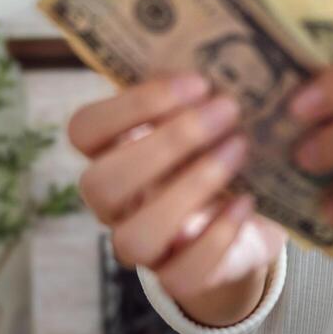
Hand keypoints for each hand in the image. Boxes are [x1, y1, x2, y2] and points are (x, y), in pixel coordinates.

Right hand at [67, 72, 287, 305]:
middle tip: (227, 110)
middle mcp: (115, 202)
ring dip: (191, 187)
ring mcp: (143, 246)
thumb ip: (193, 90)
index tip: (197, 82)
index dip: (134, 104)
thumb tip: (213, 55)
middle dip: (167, 143)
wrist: (248, 214)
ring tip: (240, 149)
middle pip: (101, 184)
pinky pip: (183, 273)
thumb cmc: (217, 148)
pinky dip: (219, 235)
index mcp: (110, 150)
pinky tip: (247, 201)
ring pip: (134, 237)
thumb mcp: (205, 114)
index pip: (84, 130)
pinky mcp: (180, 277)